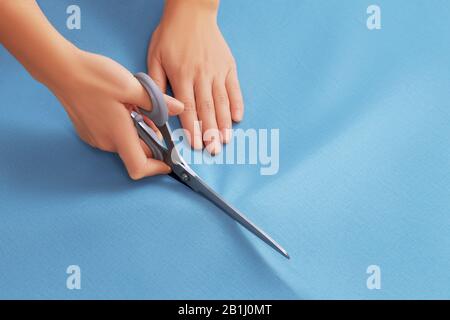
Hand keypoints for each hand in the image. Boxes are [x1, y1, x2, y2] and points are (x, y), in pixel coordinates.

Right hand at [48, 49, 183, 178]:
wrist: (61, 69)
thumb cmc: (94, 77)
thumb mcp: (132, 86)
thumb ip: (158, 101)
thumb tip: (178, 109)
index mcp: (118, 134)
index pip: (139, 167)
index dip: (157, 168)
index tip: (168, 161)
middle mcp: (106, 142)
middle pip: (137, 152)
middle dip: (151, 140)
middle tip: (154, 115)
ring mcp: (95, 138)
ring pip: (126, 142)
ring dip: (137, 131)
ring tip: (135, 105)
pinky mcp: (89, 132)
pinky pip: (113, 136)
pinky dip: (124, 127)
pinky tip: (122, 106)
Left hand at [147, 0, 243, 153]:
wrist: (192, 12)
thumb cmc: (171, 35)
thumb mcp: (155, 56)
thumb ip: (155, 83)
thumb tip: (154, 107)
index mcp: (182, 75)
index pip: (188, 108)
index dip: (193, 129)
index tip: (196, 144)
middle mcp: (202, 75)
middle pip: (207, 109)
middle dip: (211, 133)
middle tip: (213, 150)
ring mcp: (217, 71)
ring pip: (222, 102)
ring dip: (224, 124)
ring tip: (226, 140)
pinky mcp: (228, 66)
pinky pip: (234, 88)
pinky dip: (237, 104)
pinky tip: (237, 118)